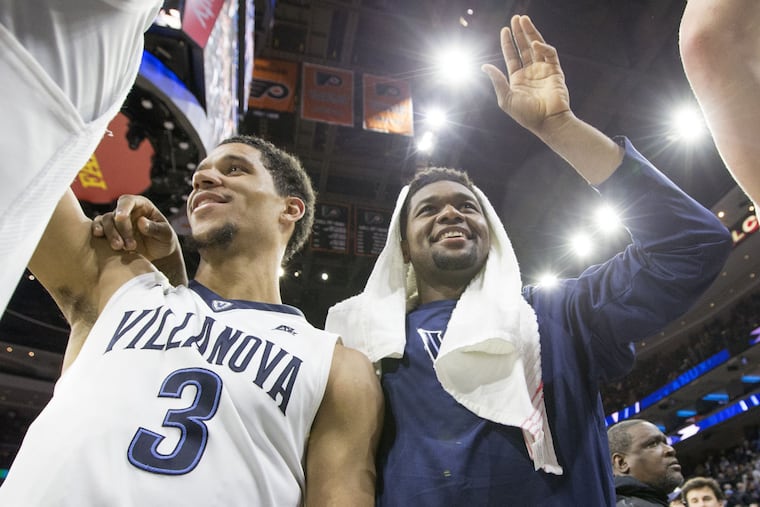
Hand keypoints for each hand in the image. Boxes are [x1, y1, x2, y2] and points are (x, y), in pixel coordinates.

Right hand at [92, 194, 178, 260]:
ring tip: (120, 248)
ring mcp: (117, 221)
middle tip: (130, 246)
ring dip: (111, 235)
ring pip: (105, 221)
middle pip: (115, 214)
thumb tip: (141, 221)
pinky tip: (100, 240)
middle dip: (120, 230)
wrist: (159, 255)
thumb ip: (155, 228)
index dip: (123, 208)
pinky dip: (98, 232)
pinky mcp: (110, 232)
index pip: (128, 201)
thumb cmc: (165, 241)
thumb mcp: (166, 234)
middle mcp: (127, 211)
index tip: (121, 218)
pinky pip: (98, 227)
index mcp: (142, 205)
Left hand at [482, 15, 570, 136]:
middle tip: (516, 18)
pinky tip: (535, 43)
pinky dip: (543, 47)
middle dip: (519, 33)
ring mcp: (543, 70)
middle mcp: (530, 73)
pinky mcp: (555, 71)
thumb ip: (497, 81)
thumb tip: (484, 66)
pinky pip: (550, 54)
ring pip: (537, 46)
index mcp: (517, 79)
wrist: (548, 122)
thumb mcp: (506, 98)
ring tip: (524, 19)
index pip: (512, 56)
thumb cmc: (526, 115)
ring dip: (531, 33)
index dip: (507, 43)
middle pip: (524, 48)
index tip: (504, 30)